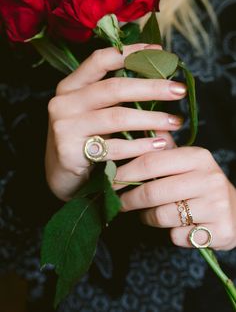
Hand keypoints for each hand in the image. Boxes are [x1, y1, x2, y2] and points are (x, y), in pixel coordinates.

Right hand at [46, 44, 186, 200]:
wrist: (61, 176)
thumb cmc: (85, 140)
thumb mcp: (93, 112)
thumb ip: (116, 97)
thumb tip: (160, 80)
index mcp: (71, 86)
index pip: (100, 60)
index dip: (130, 53)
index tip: (159, 51)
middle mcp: (64, 102)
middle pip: (114, 87)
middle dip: (151, 87)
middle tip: (179, 90)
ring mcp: (64, 126)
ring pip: (117, 117)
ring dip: (151, 119)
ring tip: (175, 122)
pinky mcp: (69, 151)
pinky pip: (113, 147)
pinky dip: (140, 146)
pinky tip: (159, 145)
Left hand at [116, 147, 235, 249]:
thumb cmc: (202, 185)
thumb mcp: (188, 163)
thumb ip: (167, 148)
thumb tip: (147, 124)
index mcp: (198, 157)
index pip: (151, 161)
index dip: (125, 172)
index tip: (110, 179)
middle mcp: (209, 178)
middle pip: (152, 191)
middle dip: (129, 199)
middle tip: (119, 202)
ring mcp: (217, 205)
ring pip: (162, 216)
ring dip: (149, 217)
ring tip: (151, 214)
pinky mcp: (220, 230)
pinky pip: (178, 236)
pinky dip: (172, 234)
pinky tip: (179, 227)